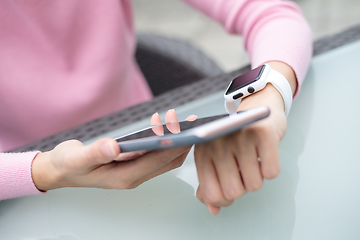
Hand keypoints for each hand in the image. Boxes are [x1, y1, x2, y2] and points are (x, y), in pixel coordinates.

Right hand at [31, 109, 194, 190]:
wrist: (60, 170)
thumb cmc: (68, 165)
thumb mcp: (77, 158)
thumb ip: (95, 153)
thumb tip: (114, 147)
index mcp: (125, 178)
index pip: (158, 162)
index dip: (174, 145)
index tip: (186, 130)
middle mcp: (135, 177)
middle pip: (167, 160)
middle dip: (180, 140)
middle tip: (185, 119)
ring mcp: (135, 171)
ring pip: (164, 157)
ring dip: (174, 139)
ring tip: (175, 118)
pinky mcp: (134, 164)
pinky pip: (156, 154)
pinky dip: (163, 140)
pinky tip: (161, 124)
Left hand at [194, 61, 296, 214]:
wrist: (257, 108)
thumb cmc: (235, 138)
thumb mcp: (216, 158)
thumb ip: (211, 185)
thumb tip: (214, 210)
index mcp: (203, 151)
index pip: (211, 193)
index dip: (223, 199)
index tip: (231, 189)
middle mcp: (218, 143)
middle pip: (233, 192)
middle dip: (243, 188)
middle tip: (244, 171)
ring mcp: (239, 138)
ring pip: (254, 185)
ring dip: (258, 178)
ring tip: (253, 160)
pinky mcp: (263, 134)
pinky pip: (271, 172)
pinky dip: (271, 169)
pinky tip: (264, 154)